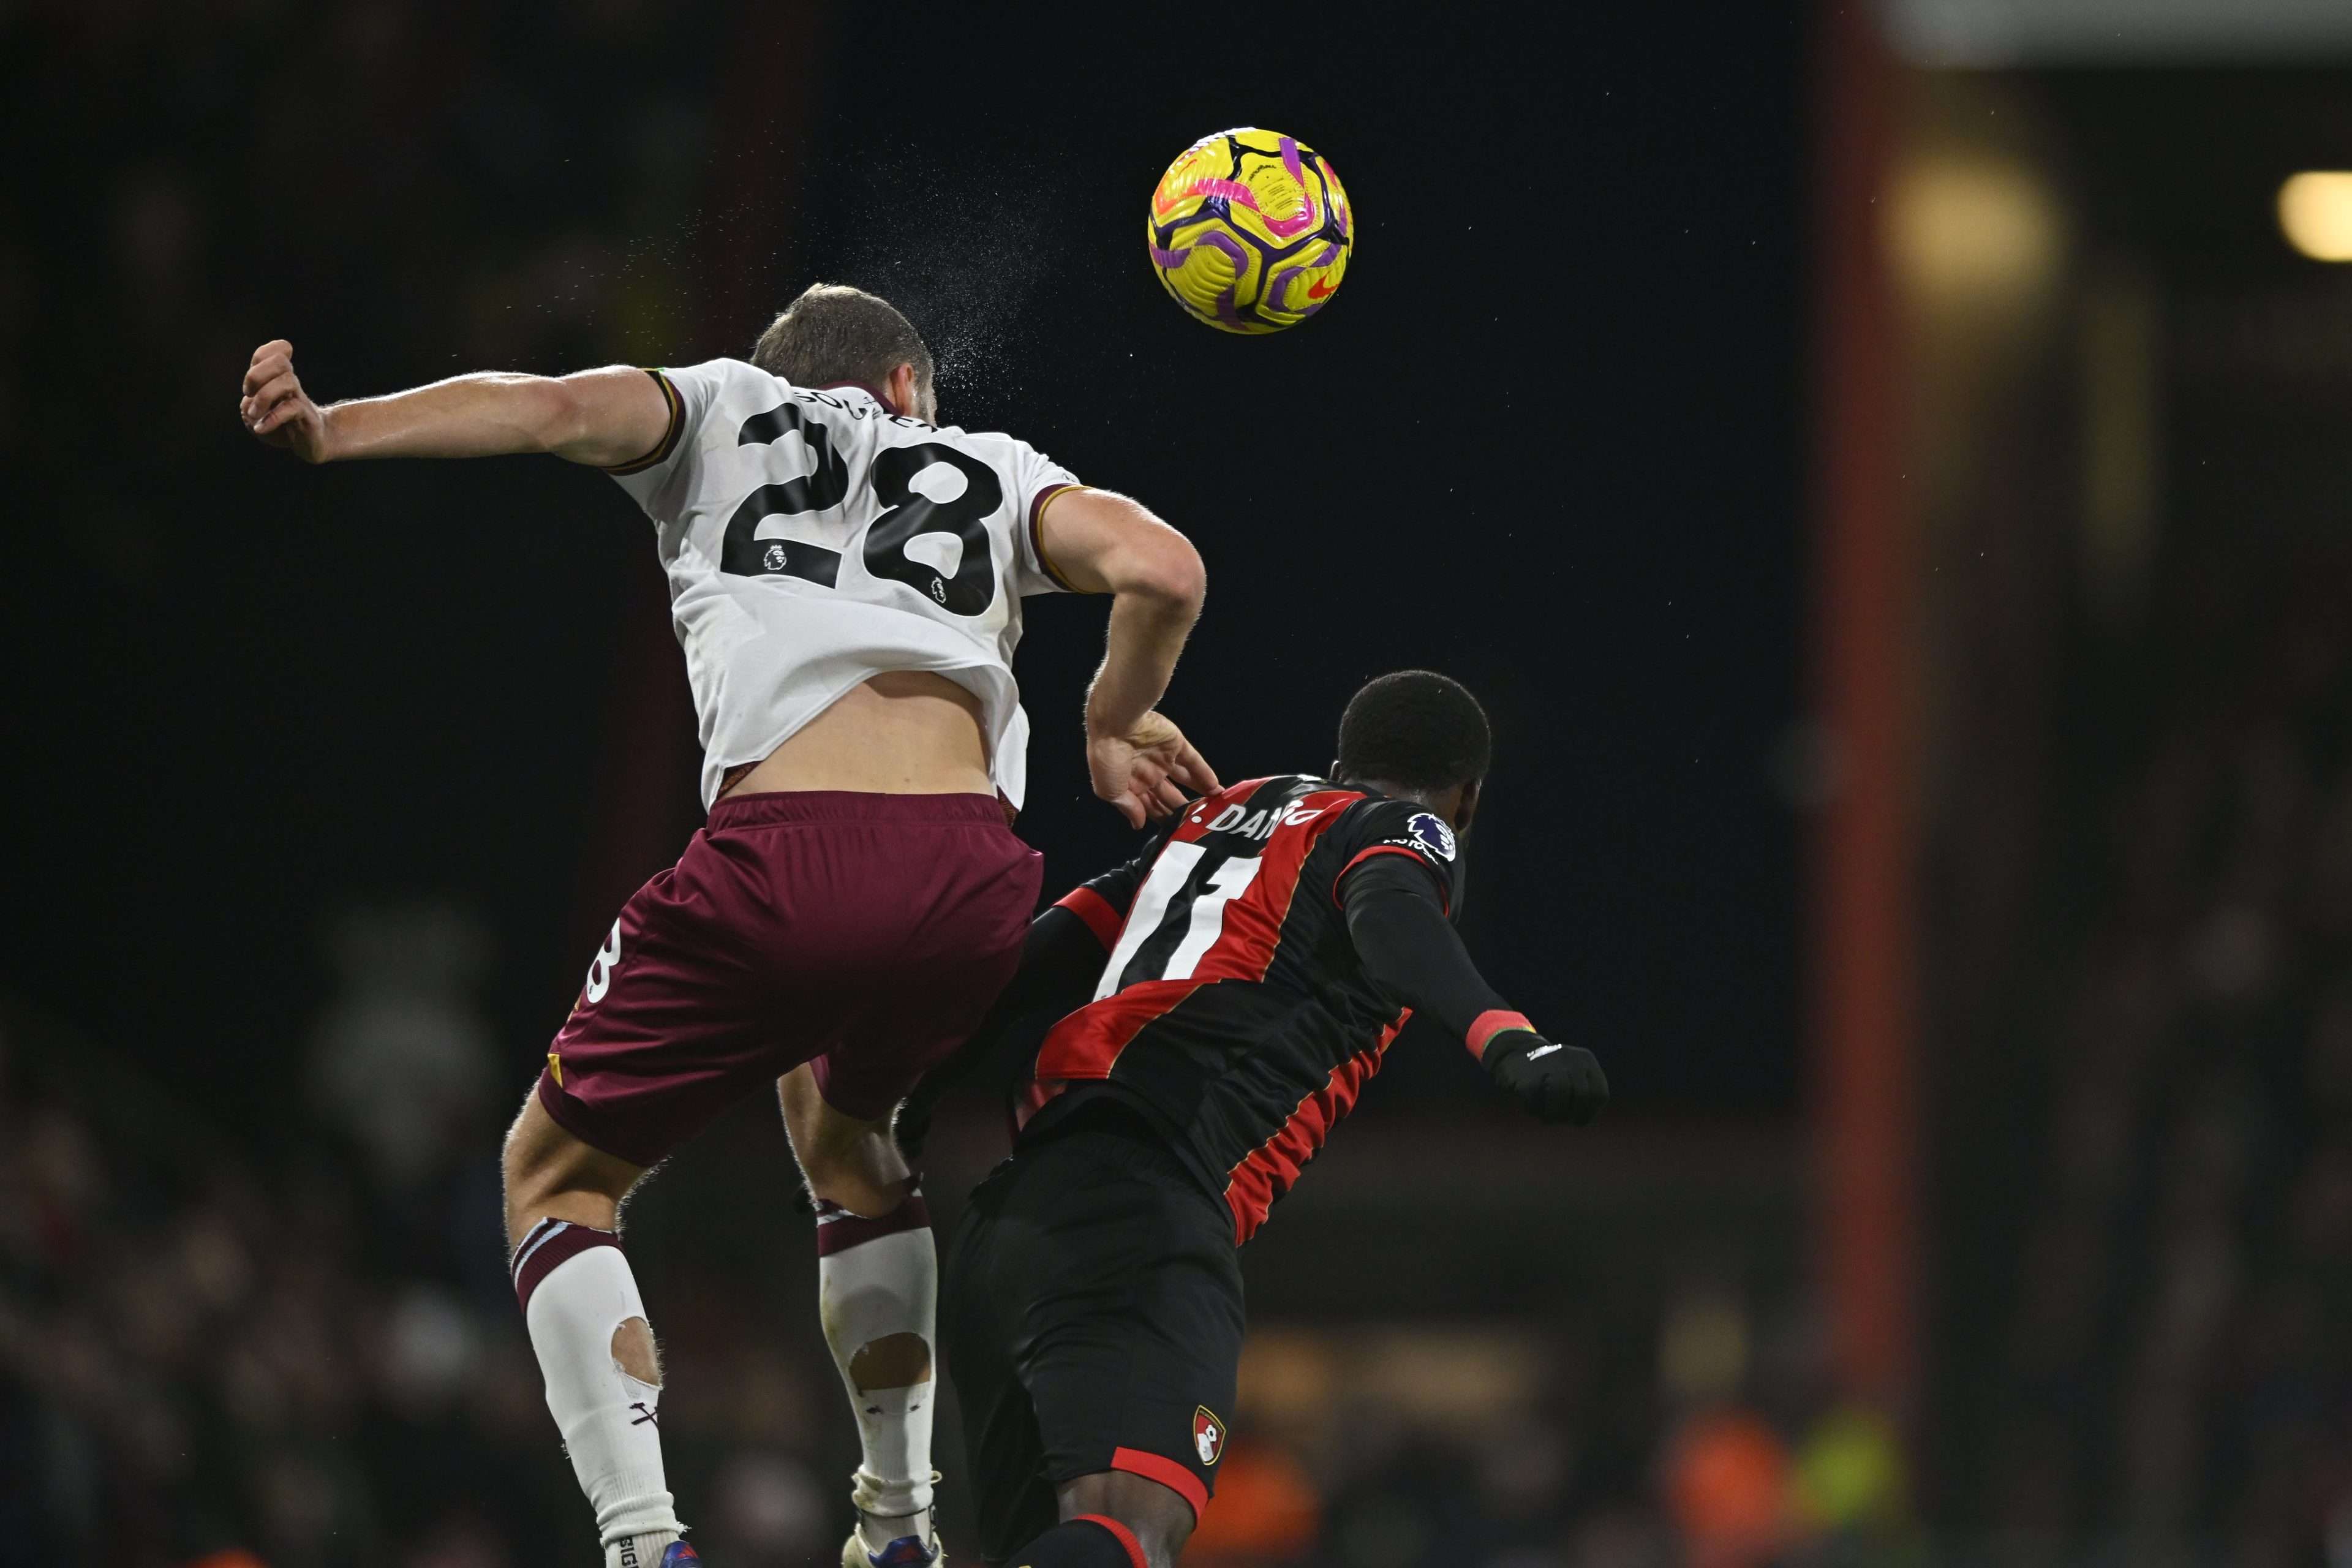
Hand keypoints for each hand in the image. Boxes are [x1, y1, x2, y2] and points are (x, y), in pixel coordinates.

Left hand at [240, 339, 331, 461]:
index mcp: (280, 377)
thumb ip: (248, 405)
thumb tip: (250, 404)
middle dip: (256, 376)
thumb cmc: (282, 424)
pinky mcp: (308, 417)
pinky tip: (261, 428)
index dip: (260, 359)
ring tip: (255, 414)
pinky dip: (272, 419)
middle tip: (249, 394)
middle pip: (279, 361)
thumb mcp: (257, 414)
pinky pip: (293, 408)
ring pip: (287, 381)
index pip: (276, 350)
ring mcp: (301, 399)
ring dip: (263, 398)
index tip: (250, 387)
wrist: (311, 443)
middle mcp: (291, 383)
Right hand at [1087, 710, 1218, 827]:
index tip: (1176, 833)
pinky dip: (1205, 775)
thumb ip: (1128, 807)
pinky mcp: (1176, 744)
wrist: (1117, 724)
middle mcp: (1147, 772)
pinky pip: (1193, 762)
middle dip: (1180, 810)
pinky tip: (1215, 789)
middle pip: (1168, 795)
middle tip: (1198, 825)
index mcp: (1130, 784)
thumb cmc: (1109, 760)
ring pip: (1184, 779)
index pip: (1149, 806)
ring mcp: (1163, 758)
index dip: (1162, 819)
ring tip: (1212, 809)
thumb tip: (1138, 824)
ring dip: (1197, 794)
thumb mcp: (1110, 791)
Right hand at [1483, 1031, 1608, 1125]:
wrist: (1515, 1051)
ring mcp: (1548, 1066)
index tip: (1578, 1120)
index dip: (1590, 1113)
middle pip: (1582, 1097)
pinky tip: (1531, 1107)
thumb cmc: (1549, 1071)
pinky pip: (1535, 1103)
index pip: (1599, 1093)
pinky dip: (1533, 1110)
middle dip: (1574, 1115)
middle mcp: (1569, 1059)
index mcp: (1585, 1060)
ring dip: (1554, 1116)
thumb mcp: (1572, 1072)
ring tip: (1548, 1119)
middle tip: (1563, 1120)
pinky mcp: (1528, 1077)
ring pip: (1560, 1100)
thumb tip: (1582, 1119)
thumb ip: (1583, 1091)